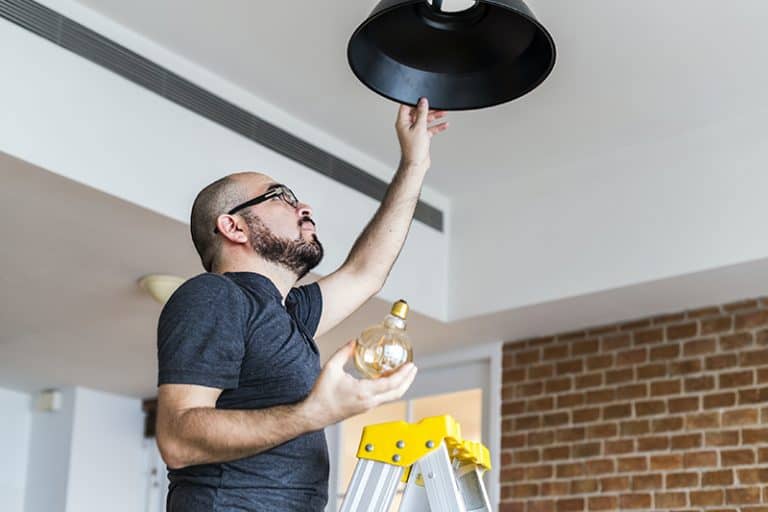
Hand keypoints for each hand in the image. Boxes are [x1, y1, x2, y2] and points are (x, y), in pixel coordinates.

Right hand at [303, 341, 417, 427]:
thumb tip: (354, 342)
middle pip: (397, 393)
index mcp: (363, 392)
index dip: (403, 374)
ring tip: (403, 372)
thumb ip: (344, 352)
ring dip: (400, 385)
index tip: (410, 365)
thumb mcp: (331, 367)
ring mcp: (368, 406)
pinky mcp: (364, 408)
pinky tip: (387, 379)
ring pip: (391, 397)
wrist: (314, 414)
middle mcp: (369, 402)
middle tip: (413, 368)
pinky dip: (390, 388)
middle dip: (408, 380)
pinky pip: (383, 398)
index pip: (390, 384)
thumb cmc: (321, 395)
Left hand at [395, 98, 448, 170]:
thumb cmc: (413, 149)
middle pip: (417, 112)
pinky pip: (429, 128)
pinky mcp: (421, 137)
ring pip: (424, 120)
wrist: (417, 164)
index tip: (423, 98)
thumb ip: (422, 113)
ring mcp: (414, 131)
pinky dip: (436, 126)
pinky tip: (444, 124)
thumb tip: (423, 102)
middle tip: (436, 105)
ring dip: (434, 116)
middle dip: (428, 109)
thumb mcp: (419, 127)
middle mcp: (407, 126)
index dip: (414, 101)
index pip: (406, 106)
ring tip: (443, 112)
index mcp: (402, 122)